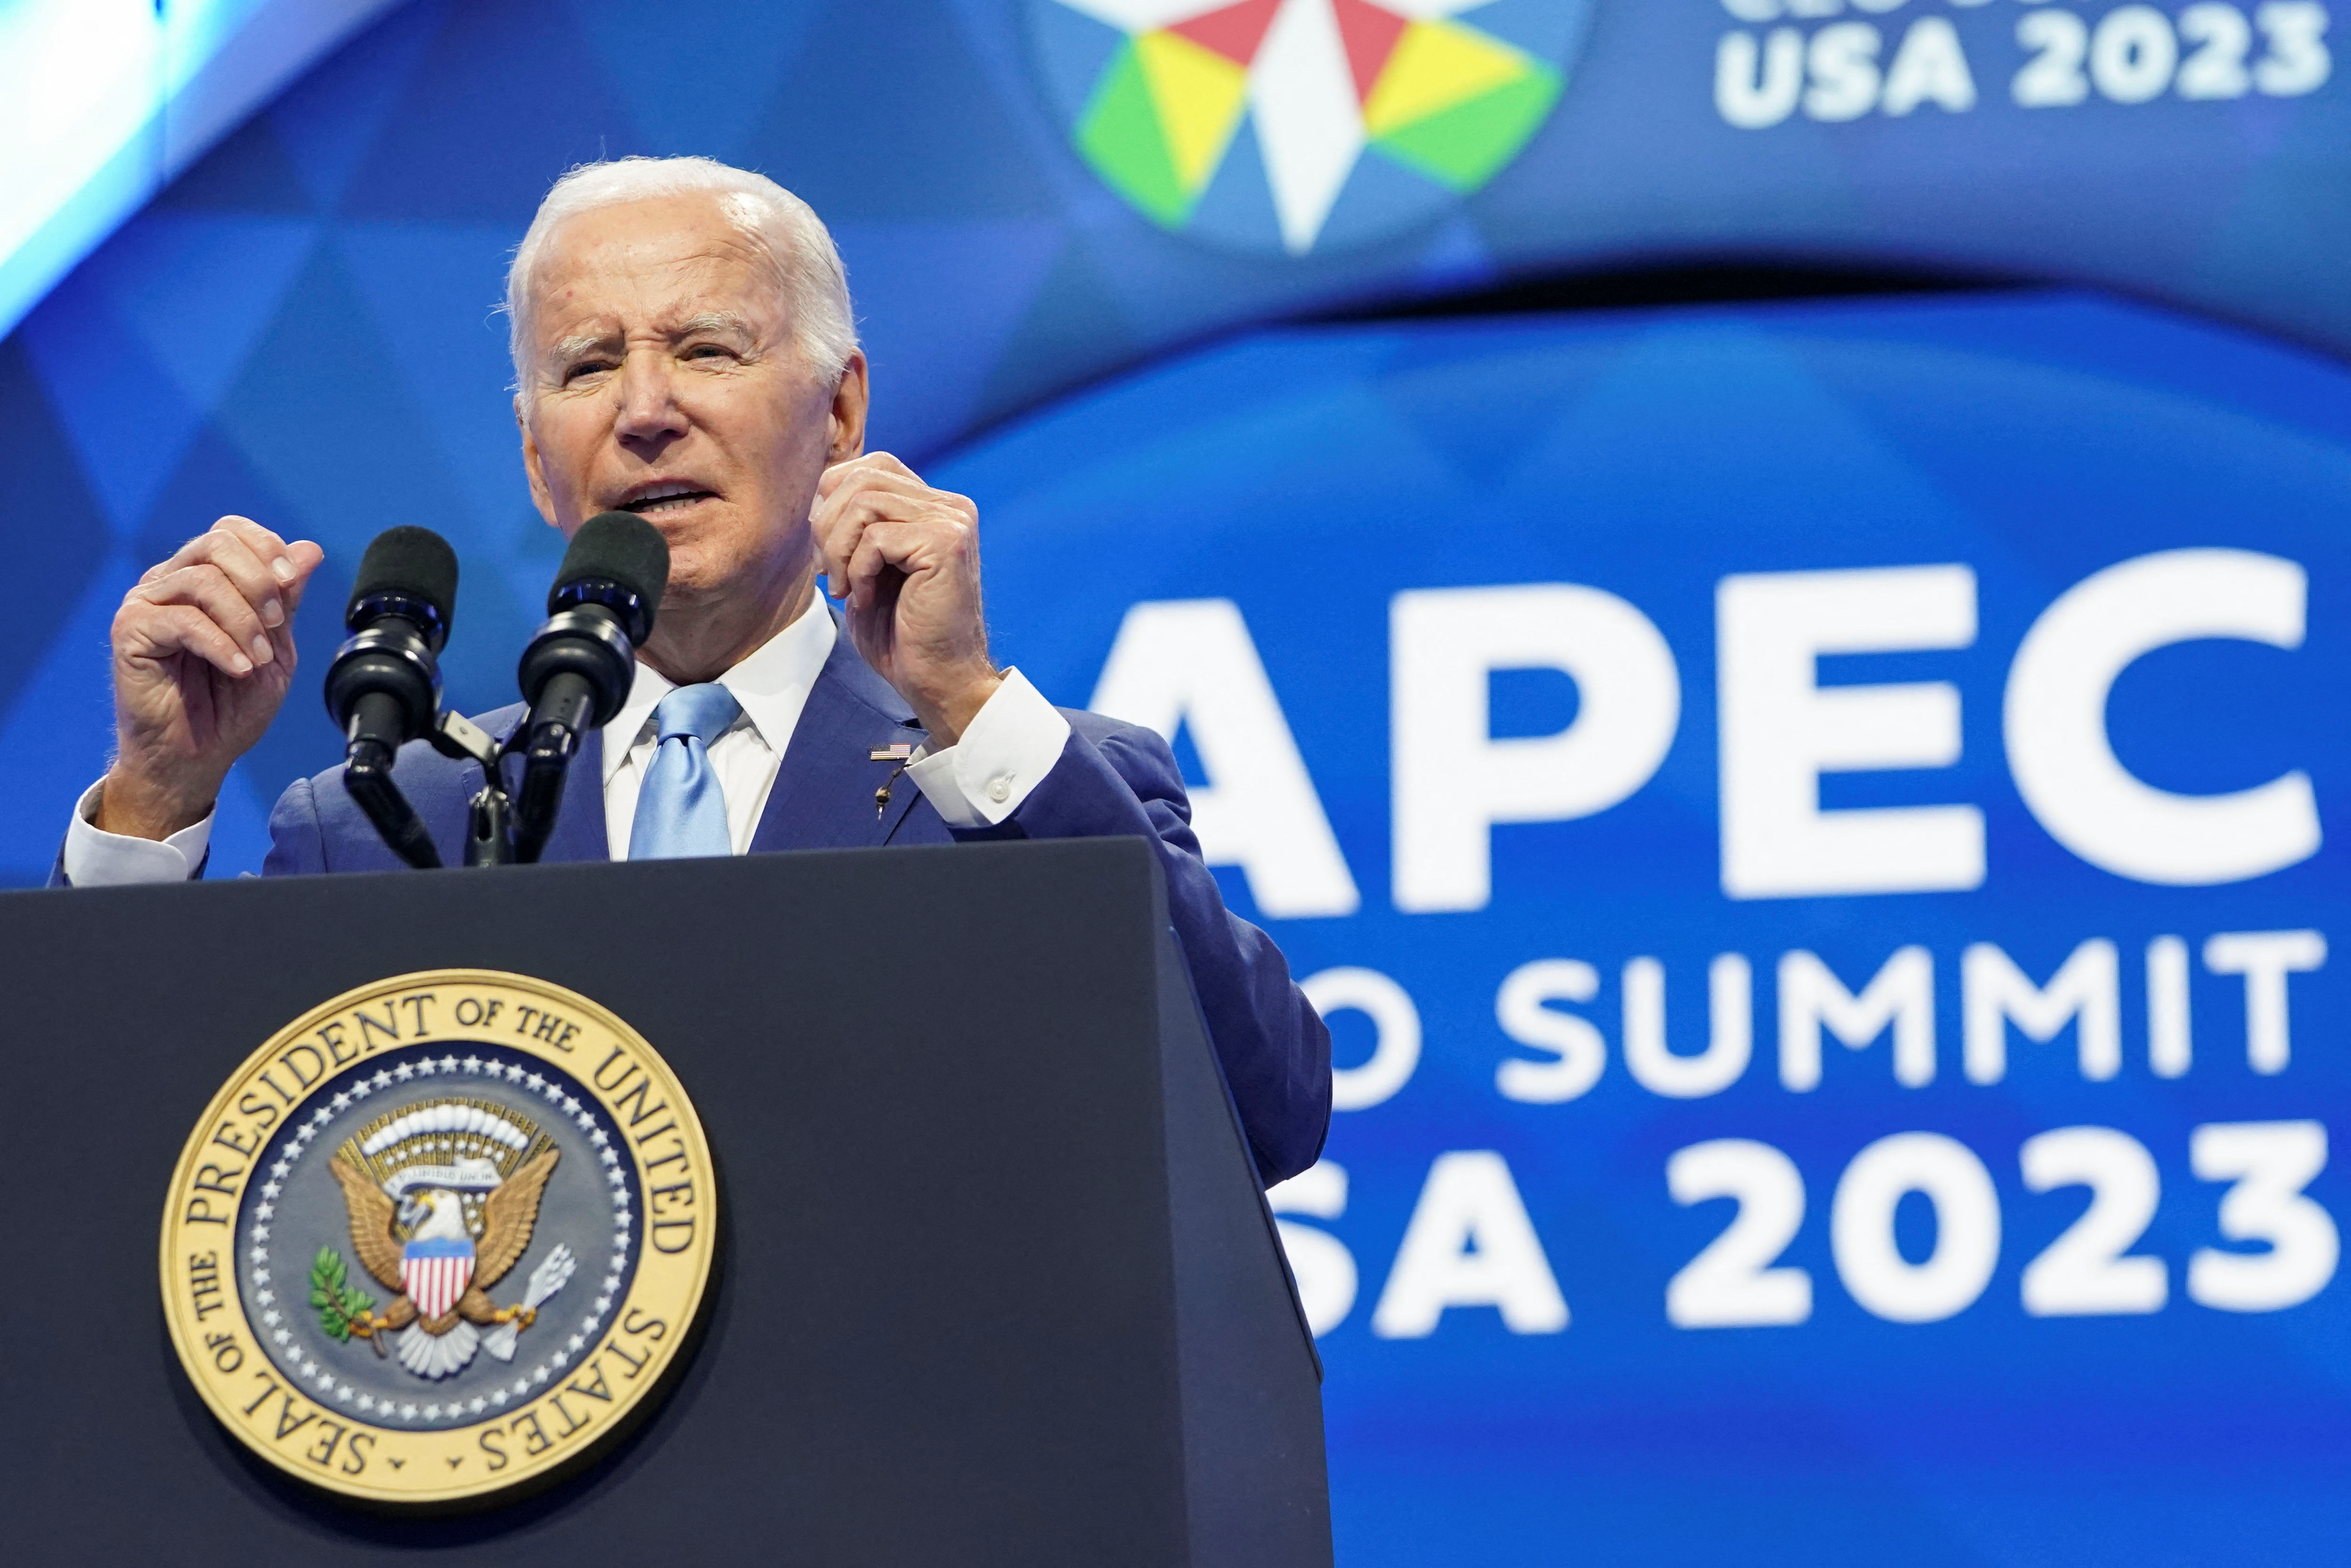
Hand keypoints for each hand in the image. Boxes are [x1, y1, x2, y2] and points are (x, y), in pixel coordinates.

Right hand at [101, 517, 324, 838]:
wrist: (196, 756)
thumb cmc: (230, 707)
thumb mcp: (275, 649)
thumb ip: (287, 600)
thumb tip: (309, 549)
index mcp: (203, 579)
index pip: (230, 531)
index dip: (267, 548)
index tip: (292, 582)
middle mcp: (169, 582)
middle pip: (216, 544)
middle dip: (260, 582)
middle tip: (277, 625)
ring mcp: (146, 604)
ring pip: (203, 580)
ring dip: (244, 620)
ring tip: (257, 659)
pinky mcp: (131, 631)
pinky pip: (181, 619)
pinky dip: (221, 644)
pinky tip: (238, 669)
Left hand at [812, 453, 1000, 743]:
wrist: (938, 681)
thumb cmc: (901, 633)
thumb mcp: (868, 566)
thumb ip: (856, 523)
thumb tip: (820, 486)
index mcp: (934, 506)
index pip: (870, 467)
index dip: (833, 500)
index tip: (828, 553)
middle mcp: (950, 506)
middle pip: (860, 477)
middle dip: (826, 526)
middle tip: (828, 574)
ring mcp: (951, 522)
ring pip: (863, 501)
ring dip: (837, 549)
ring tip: (845, 588)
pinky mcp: (946, 544)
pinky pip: (875, 536)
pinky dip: (857, 570)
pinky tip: (866, 598)